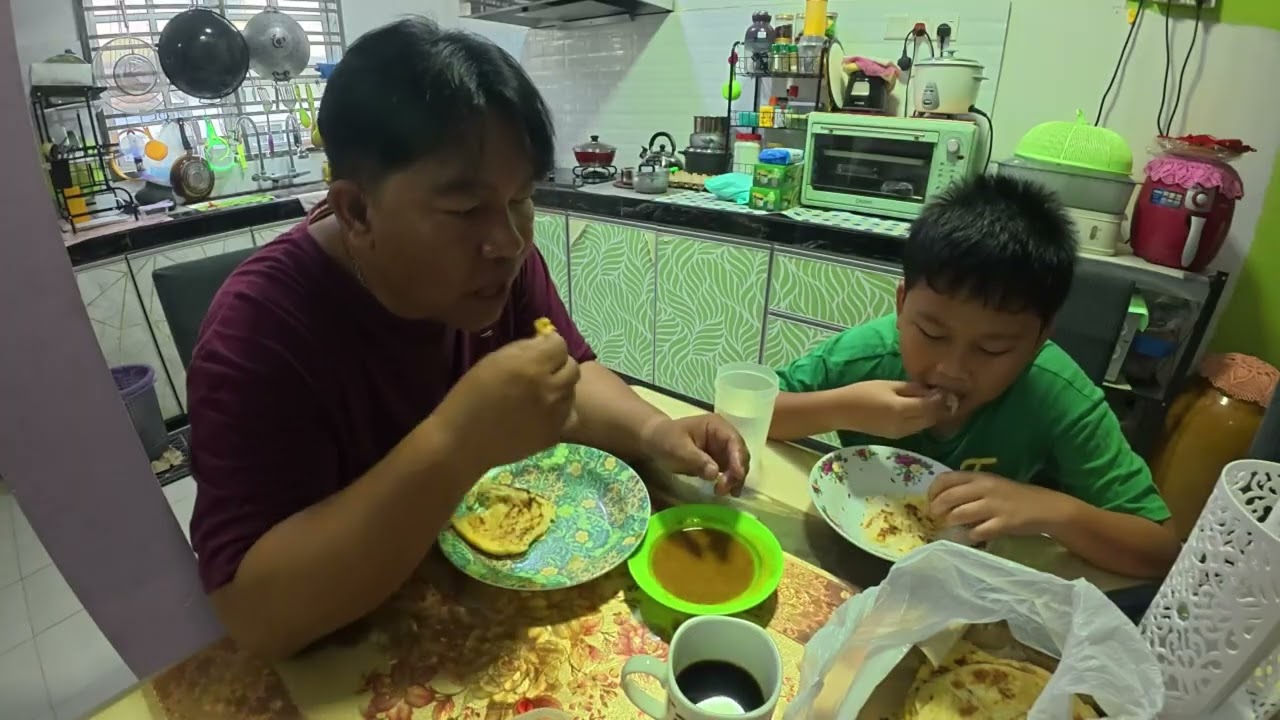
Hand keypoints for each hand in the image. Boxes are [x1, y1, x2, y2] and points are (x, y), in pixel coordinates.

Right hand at [434, 332, 579, 467]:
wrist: (462, 442)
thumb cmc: (470, 396)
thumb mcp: (492, 360)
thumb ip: (523, 348)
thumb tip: (543, 342)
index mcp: (531, 365)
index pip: (560, 344)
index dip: (549, 345)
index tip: (538, 351)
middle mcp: (549, 388)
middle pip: (572, 367)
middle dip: (558, 365)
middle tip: (540, 373)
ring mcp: (555, 414)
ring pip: (572, 391)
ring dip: (560, 388)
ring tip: (539, 394)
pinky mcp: (554, 435)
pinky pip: (568, 415)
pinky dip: (559, 411)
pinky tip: (541, 414)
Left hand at [641, 414, 749, 496]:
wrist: (655, 441)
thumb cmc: (666, 440)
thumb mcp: (678, 448)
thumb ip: (696, 459)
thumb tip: (714, 473)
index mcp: (716, 426)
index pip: (734, 441)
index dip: (738, 458)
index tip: (737, 476)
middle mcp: (724, 436)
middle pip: (740, 454)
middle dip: (736, 472)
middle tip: (723, 489)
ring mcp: (723, 449)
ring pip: (738, 465)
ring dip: (734, 480)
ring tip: (721, 492)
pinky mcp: (719, 461)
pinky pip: (730, 472)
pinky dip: (729, 482)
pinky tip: (725, 492)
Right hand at [839, 380, 951, 438]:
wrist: (841, 411)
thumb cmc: (862, 393)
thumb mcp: (888, 385)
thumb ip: (911, 389)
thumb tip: (931, 390)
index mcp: (901, 409)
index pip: (930, 406)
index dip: (941, 399)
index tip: (945, 389)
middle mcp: (904, 425)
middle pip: (931, 418)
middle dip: (940, 408)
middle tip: (943, 395)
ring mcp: (900, 433)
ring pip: (925, 425)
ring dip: (931, 415)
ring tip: (931, 401)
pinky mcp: (896, 436)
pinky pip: (915, 428)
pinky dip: (922, 419)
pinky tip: (918, 409)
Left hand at [927, 472, 1072, 542]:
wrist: (1045, 508)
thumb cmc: (1014, 497)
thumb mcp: (991, 485)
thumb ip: (969, 488)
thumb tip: (940, 499)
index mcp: (980, 477)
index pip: (945, 478)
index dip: (932, 491)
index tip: (930, 501)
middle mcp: (985, 488)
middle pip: (948, 497)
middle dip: (936, 509)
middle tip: (935, 517)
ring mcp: (995, 506)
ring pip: (959, 515)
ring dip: (951, 523)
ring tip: (952, 527)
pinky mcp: (1004, 523)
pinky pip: (977, 532)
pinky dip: (970, 536)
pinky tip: (972, 535)